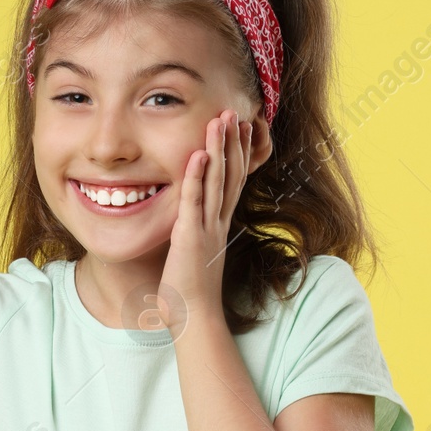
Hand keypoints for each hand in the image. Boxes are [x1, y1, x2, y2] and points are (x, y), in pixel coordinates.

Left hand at [156, 109, 252, 335]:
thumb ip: (194, 235)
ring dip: (218, 149)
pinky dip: (196, 177)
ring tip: (220, 120)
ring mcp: (206, 228)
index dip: (238, 153)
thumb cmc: (189, 292)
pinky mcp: (189, 236)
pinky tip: (198, 155)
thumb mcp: (194, 254)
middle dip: (232, 142)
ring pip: (217, 181)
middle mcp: (218, 222)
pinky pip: (194, 202)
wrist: (193, 318)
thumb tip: (189, 227)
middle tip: (235, 112)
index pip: (233, 181)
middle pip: (231, 174)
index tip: (242, 128)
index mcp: (218, 224)